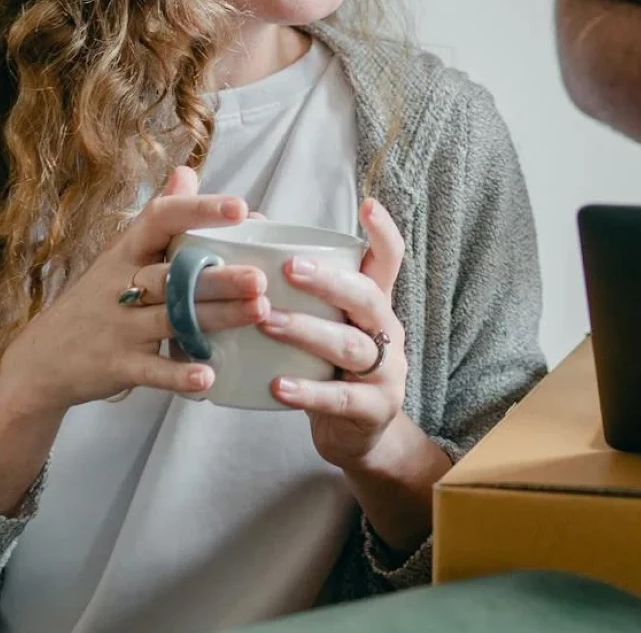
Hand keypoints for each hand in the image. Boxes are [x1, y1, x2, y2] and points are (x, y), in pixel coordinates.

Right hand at [0, 167, 269, 418]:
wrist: (41, 360)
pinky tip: (209, 376)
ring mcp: (120, 327)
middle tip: (260, 277)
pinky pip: (152, 371)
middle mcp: (123, 285)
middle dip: (217, 277)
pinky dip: (179, 375)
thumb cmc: (96, 299)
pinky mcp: (118, 366)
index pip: (161, 220)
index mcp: (127, 252)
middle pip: (172, 276)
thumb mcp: (120, 254)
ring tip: (258, 311)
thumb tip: (187, 171)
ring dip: (217, 317)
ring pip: (172, 319)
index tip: (242, 208)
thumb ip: (158, 217)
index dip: (200, 210)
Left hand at [261, 197, 410, 470]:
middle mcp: (387, 332)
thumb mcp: (327, 322)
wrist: (358, 435)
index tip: (368, 204)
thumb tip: (251, 224)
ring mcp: (386, 372)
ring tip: (267, 321)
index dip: (383, 232)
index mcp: (376, 305)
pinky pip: (339, 398)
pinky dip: (308, 391)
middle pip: (369, 297)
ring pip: (350, 345)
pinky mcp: (372, 409)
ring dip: (307, 331)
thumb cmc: (329, 366)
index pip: (390, 260)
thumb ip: (300, 284)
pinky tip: (277, 385)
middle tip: (290, 268)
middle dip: (330, 281)